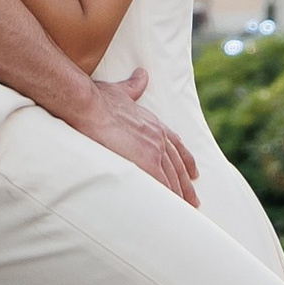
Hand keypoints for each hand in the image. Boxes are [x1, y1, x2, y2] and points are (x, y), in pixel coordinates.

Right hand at [64, 74, 198, 206]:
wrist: (89, 105)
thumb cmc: (98, 99)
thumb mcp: (121, 91)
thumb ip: (134, 86)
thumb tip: (142, 75)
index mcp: (154, 123)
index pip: (176, 145)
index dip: (186, 159)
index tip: (193, 171)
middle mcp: (158, 136)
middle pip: (178, 165)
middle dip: (187, 183)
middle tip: (194, 199)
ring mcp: (154, 149)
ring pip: (173, 177)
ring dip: (180, 194)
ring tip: (186, 208)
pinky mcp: (146, 161)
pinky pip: (162, 184)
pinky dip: (168, 197)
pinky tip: (171, 208)